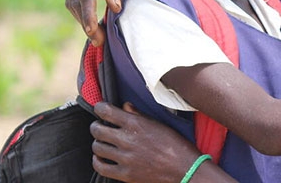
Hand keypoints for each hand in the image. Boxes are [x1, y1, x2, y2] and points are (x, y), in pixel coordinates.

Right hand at [66, 0, 161, 45]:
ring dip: (81, 19)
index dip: (88, 16)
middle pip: (75, 1)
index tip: (94, 33)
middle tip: (100, 41)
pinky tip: (92, 21)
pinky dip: (80, 10)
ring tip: (97, 36)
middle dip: (84, 23)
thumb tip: (114, 9)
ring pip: (71, 0)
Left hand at [91, 102, 235, 182]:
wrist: (185, 168)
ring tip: (103, 142)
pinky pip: (101, 167)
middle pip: (97, 129)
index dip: (99, 108)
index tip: (100, 108)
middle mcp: (128, 140)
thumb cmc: (175, 144)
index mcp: (136, 124)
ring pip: (97, 147)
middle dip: (96, 126)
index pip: (106, 112)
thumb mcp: (159, 124)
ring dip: (98, 143)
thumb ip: (139, 115)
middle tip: (99, 126)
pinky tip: (101, 158)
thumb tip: (125, 106)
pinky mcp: (125, 174)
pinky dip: (97, 161)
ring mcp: (125, 158)